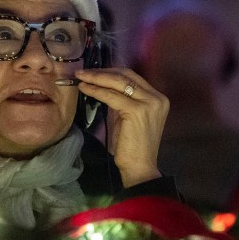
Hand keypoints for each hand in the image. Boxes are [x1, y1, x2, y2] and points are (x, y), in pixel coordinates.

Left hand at [75, 68, 168, 187]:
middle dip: (102, 72)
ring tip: (81, 77)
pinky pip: (110, 96)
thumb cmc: (132, 146)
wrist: (140, 168)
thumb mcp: (128, 117)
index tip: (94, 71)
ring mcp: (148, 103)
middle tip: (83, 72)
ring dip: (96, 78)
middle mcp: (156, 98)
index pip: (132, 77)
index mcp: (157, 98)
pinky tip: (85, 88)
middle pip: (125, 75)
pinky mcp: (136, 110)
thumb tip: (102, 84)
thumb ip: (122, 99)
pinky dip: (96, 90)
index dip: (111, 71)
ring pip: (117, 82)